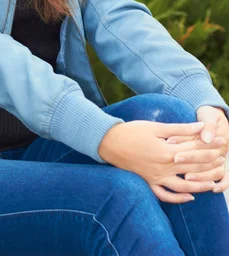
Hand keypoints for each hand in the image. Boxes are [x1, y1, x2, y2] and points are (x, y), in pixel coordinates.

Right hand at [98, 119, 226, 203]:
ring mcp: (156, 177)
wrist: (109, 142)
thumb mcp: (156, 127)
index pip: (195, 149)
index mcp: (167, 151)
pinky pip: (165, 195)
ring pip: (184, 186)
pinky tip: (190, 197)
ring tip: (214, 182)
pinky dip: (178, 199)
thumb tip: (200, 127)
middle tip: (223, 160)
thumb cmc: (132, 131)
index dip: (211, 146)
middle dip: (211, 164)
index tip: (222, 142)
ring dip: (201, 185)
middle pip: (194, 168)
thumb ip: (179, 129)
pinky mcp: (148, 182)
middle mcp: (164, 167)